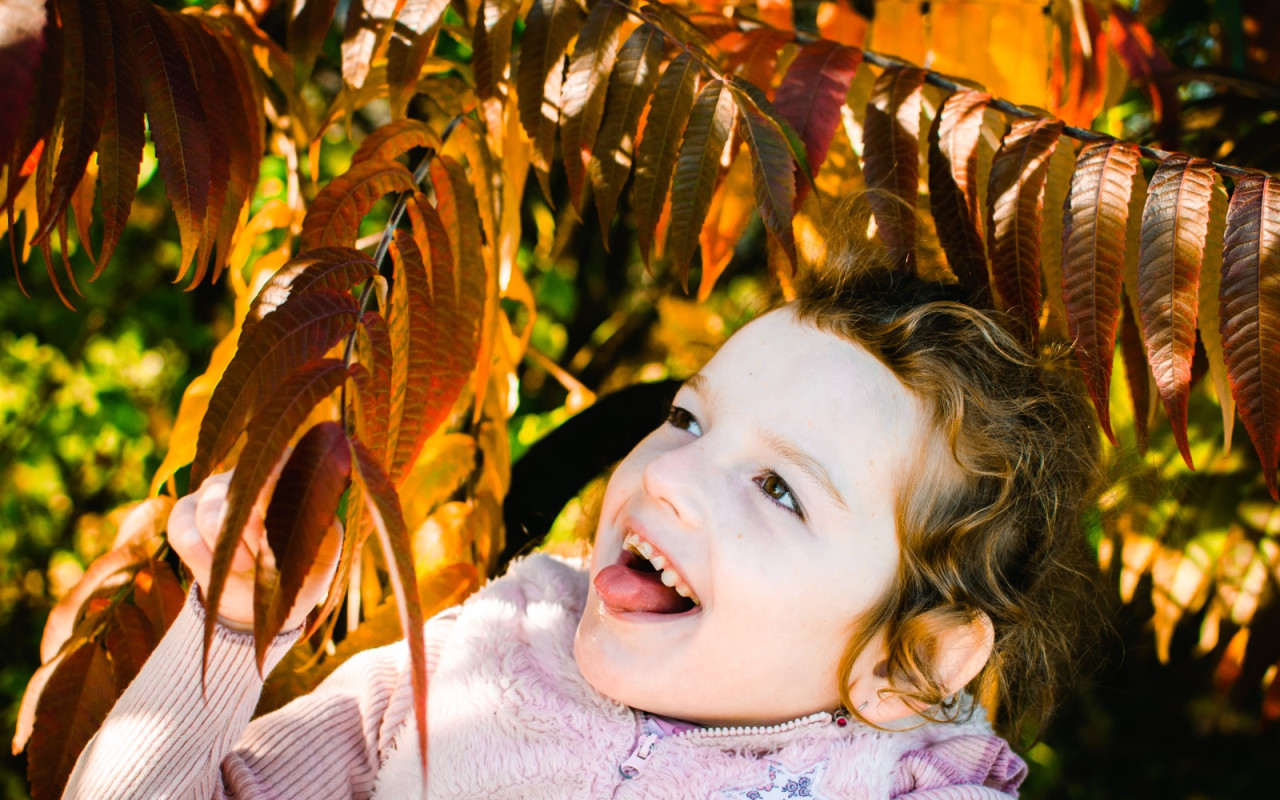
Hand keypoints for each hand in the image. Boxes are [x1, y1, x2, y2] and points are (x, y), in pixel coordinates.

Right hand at [167, 467, 342, 632]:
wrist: (266, 601)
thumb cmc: (303, 566)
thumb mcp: (321, 550)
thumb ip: (315, 524)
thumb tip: (295, 507)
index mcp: (286, 470)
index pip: (279, 460)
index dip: (274, 492)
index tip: (277, 523)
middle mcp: (246, 473)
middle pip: (241, 492)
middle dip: (254, 533)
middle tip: (266, 555)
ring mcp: (212, 490)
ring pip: (210, 514)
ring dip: (230, 549)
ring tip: (246, 565)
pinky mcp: (184, 514)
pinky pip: (185, 534)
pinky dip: (205, 560)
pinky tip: (222, 571)